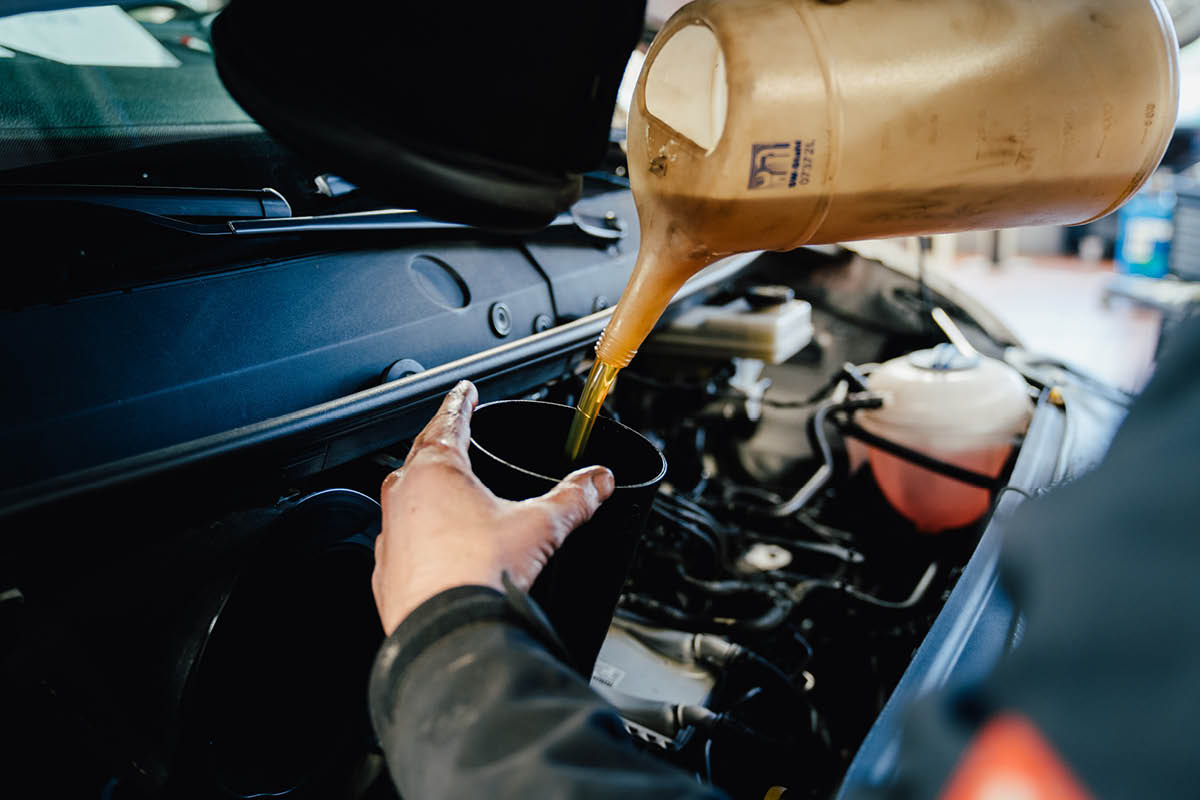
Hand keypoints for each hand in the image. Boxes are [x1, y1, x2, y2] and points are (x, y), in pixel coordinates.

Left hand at [372, 381, 614, 634]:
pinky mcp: (386, 572)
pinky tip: (440, 547)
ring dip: (427, 489)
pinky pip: (401, 539)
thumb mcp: (541, 526)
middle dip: (441, 442)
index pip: (448, 421)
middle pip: (422, 454)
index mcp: (436, 471)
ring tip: (454, 494)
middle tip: (456, 433)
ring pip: (406, 497)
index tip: (464, 391)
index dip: (461, 402)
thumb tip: (598, 481)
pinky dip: (418, 534)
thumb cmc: (480, 575)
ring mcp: (390, 535)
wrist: (447, 635)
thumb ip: (574, 498)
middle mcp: (404, 496)